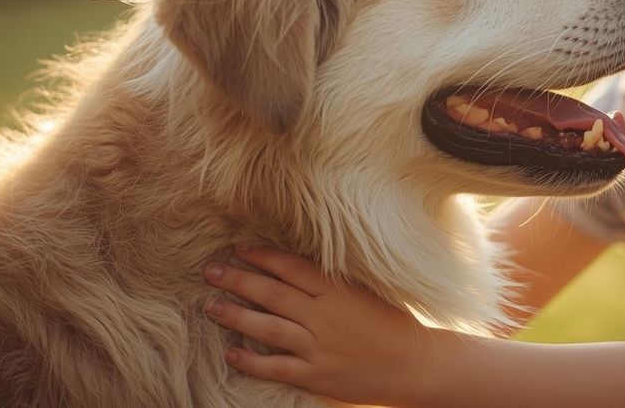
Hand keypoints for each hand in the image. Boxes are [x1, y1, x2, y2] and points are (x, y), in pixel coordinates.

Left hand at [203, 245, 435, 405]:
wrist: (414, 365)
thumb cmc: (392, 325)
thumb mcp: (365, 293)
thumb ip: (331, 283)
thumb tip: (294, 269)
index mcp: (337, 291)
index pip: (291, 267)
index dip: (262, 256)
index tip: (239, 249)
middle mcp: (324, 316)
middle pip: (271, 293)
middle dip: (237, 280)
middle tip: (210, 271)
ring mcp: (318, 347)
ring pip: (267, 328)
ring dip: (235, 316)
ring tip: (211, 306)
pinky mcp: (316, 375)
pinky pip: (275, 367)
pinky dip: (250, 360)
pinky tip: (231, 353)